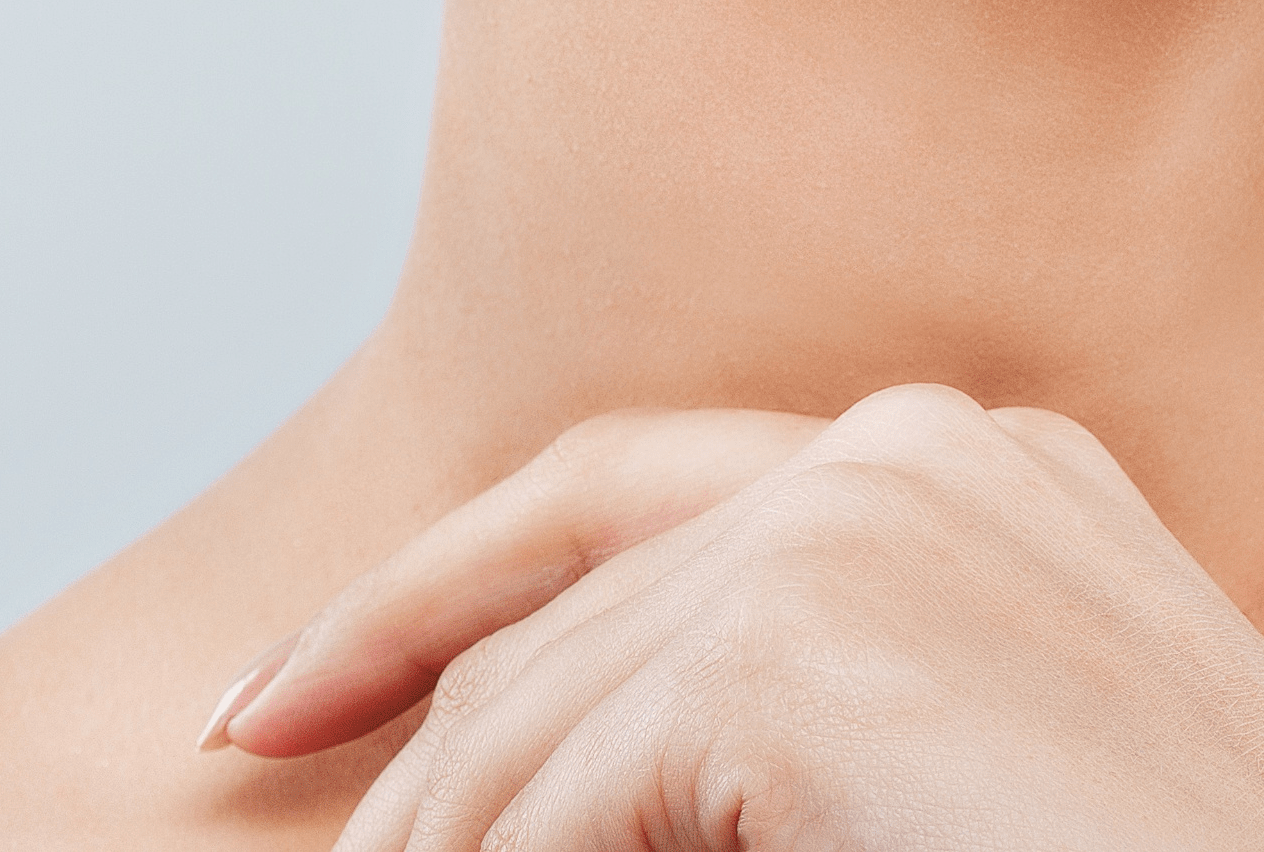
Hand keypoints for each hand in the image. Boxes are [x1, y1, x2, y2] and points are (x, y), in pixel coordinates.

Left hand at [206, 386, 1263, 850]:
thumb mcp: (986, 759)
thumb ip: (811, 722)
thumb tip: (555, 787)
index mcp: (987, 462)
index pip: (625, 488)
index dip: (426, 590)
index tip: (275, 703)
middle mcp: (917, 449)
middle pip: (555, 608)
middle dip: (411, 770)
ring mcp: (859, 531)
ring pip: (526, 720)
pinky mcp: (795, 651)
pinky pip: (554, 814)